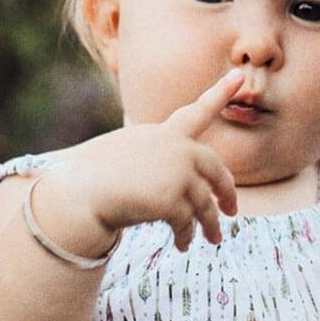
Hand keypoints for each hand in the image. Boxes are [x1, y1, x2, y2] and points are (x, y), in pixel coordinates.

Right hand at [33, 68, 243, 255]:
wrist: (81, 192)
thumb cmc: (96, 174)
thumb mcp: (130, 153)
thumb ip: (158, 158)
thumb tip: (178, 181)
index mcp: (164, 133)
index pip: (198, 111)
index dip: (220, 92)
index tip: (239, 75)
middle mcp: (176, 149)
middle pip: (215, 168)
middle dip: (226, 191)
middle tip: (232, 210)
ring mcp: (177, 173)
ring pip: (204, 203)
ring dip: (211, 224)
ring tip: (214, 239)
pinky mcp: (172, 199)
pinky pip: (187, 222)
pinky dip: (186, 236)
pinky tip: (182, 245)